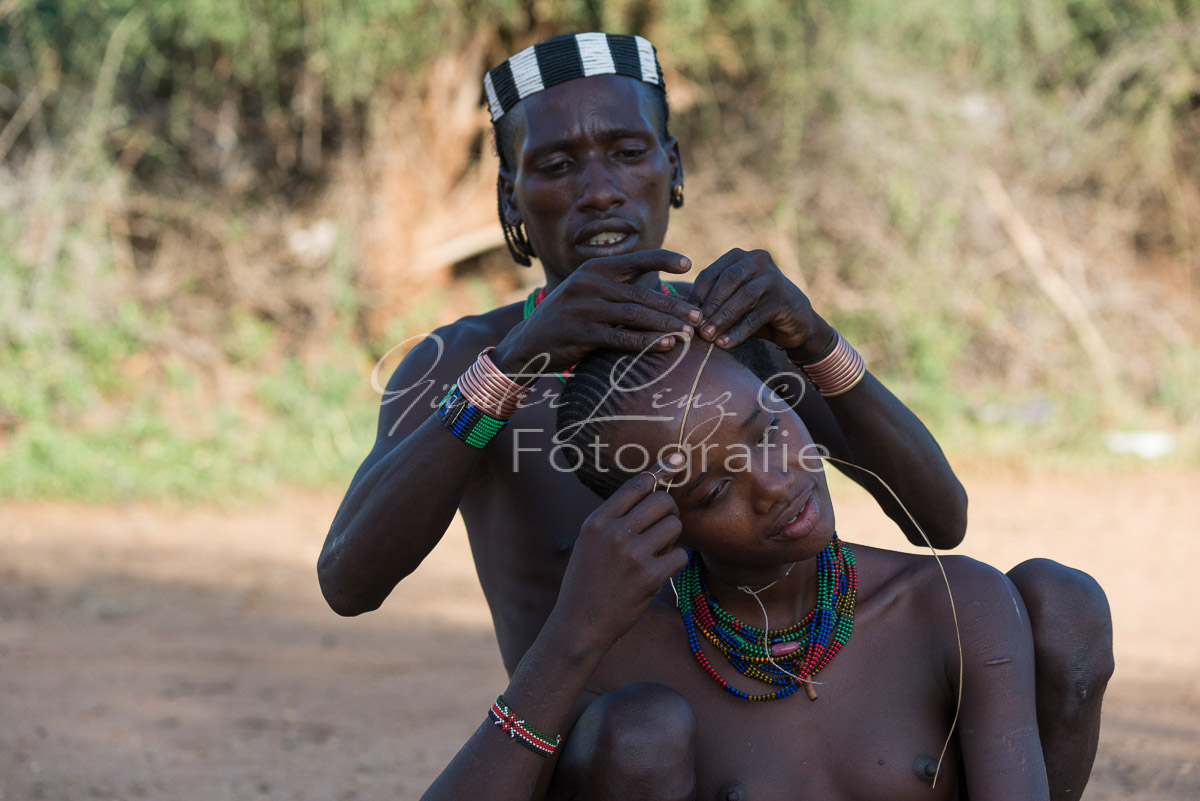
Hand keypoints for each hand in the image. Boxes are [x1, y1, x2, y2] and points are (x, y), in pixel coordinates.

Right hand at [491, 250, 701, 378]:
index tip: (689, 264)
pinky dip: (647, 343)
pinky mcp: (580, 333)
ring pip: (635, 315)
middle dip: (673, 306)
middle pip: (641, 293)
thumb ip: (617, 290)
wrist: (528, 344)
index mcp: (593, 268)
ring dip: (665, 325)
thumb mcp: (588, 295)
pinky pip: (621, 338)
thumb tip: (659, 294)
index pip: (635, 259)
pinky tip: (667, 346)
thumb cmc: (568, 320)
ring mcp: (583, 307)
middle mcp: (588, 283)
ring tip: (688, 334)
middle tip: (698, 316)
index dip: (663, 258)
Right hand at [552, 454, 688, 652]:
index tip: (677, 459)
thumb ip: (614, 518)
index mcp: (596, 521)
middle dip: (669, 513)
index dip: (660, 472)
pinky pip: (680, 556)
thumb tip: (652, 489)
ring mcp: (632, 554)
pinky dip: (675, 563)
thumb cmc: (586, 582)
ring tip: (656, 553)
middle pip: (662, 501)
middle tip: (662, 528)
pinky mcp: (649, 576)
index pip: (636, 485)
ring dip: (672, 540)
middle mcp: (613, 533)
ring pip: (674, 527)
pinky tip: (658, 573)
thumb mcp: (589, 543)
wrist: (579, 624)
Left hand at [688, 248, 834, 361]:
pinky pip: (756, 316)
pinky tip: (725, 344)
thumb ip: (710, 301)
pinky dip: (739, 331)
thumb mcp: (731, 301)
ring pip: (743, 297)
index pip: (711, 273)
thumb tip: (676, 309)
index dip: (696, 295)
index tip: (684, 316)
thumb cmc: (755, 309)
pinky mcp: (784, 299)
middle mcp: (757, 260)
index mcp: (739, 257)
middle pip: (727, 281)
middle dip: (709, 305)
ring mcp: (773, 278)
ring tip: (708, 337)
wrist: (795, 320)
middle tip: (695, 328)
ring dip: (722, 318)